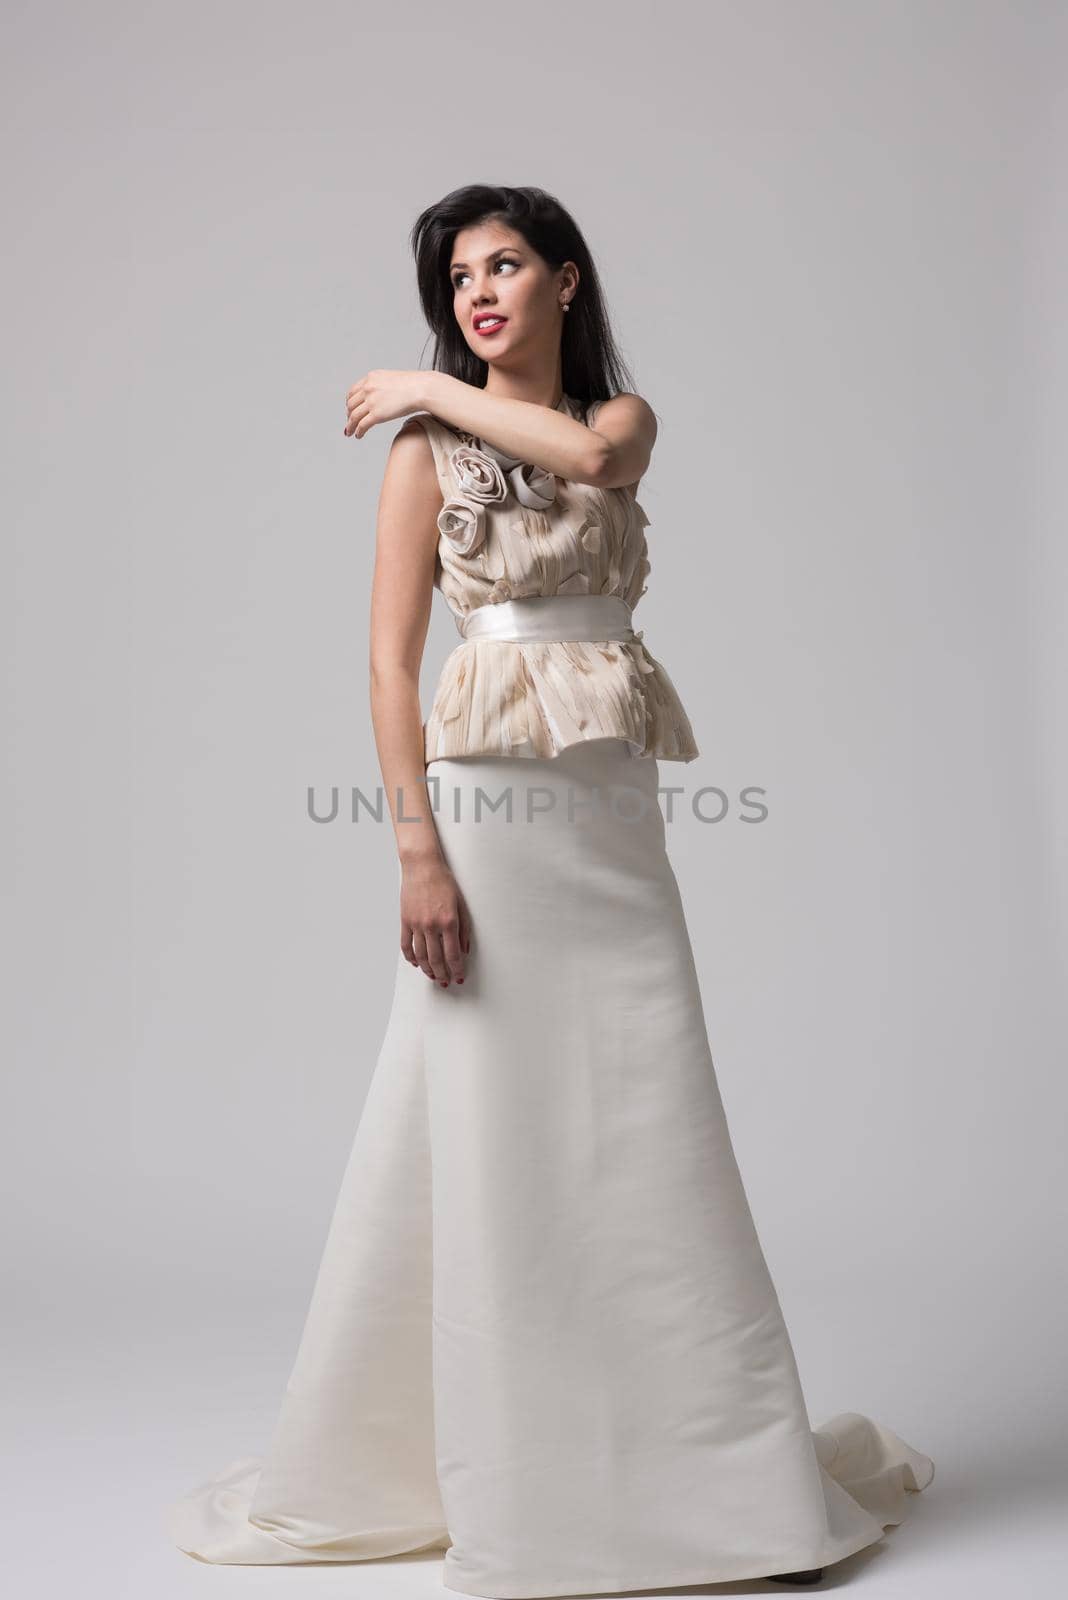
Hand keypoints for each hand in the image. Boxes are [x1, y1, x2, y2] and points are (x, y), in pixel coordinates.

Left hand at [344, 370, 432, 437]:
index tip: (350, 410)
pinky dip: (358, 431)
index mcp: (371, 378)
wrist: (421, 388)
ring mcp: (372, 401)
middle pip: (350, 404)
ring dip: (350, 426)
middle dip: (349, 415)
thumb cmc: (414, 385)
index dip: (349, 402)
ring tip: (350, 432)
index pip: (353, 391)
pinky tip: (358, 435)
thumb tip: (383, 396)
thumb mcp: (392, 379)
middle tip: (350, 422)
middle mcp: (368, 388)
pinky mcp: (377, 414)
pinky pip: (362, 425)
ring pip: (353, 416)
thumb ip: (383, 386)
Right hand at [400, 854, 471, 987]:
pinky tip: (416, 963)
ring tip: (433, 976)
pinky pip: (406, 945)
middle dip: (442, 974)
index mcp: (448, 922)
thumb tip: (464, 950)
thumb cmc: (443, 882)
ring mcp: (416, 924)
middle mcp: (431, 926)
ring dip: (427, 970)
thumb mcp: (461, 904)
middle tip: (446, 982)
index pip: (453, 955)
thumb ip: (464, 929)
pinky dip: (411, 957)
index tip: (459, 977)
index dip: (457, 970)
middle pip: (436, 959)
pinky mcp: (405, 921)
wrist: (422, 867)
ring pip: (420, 956)